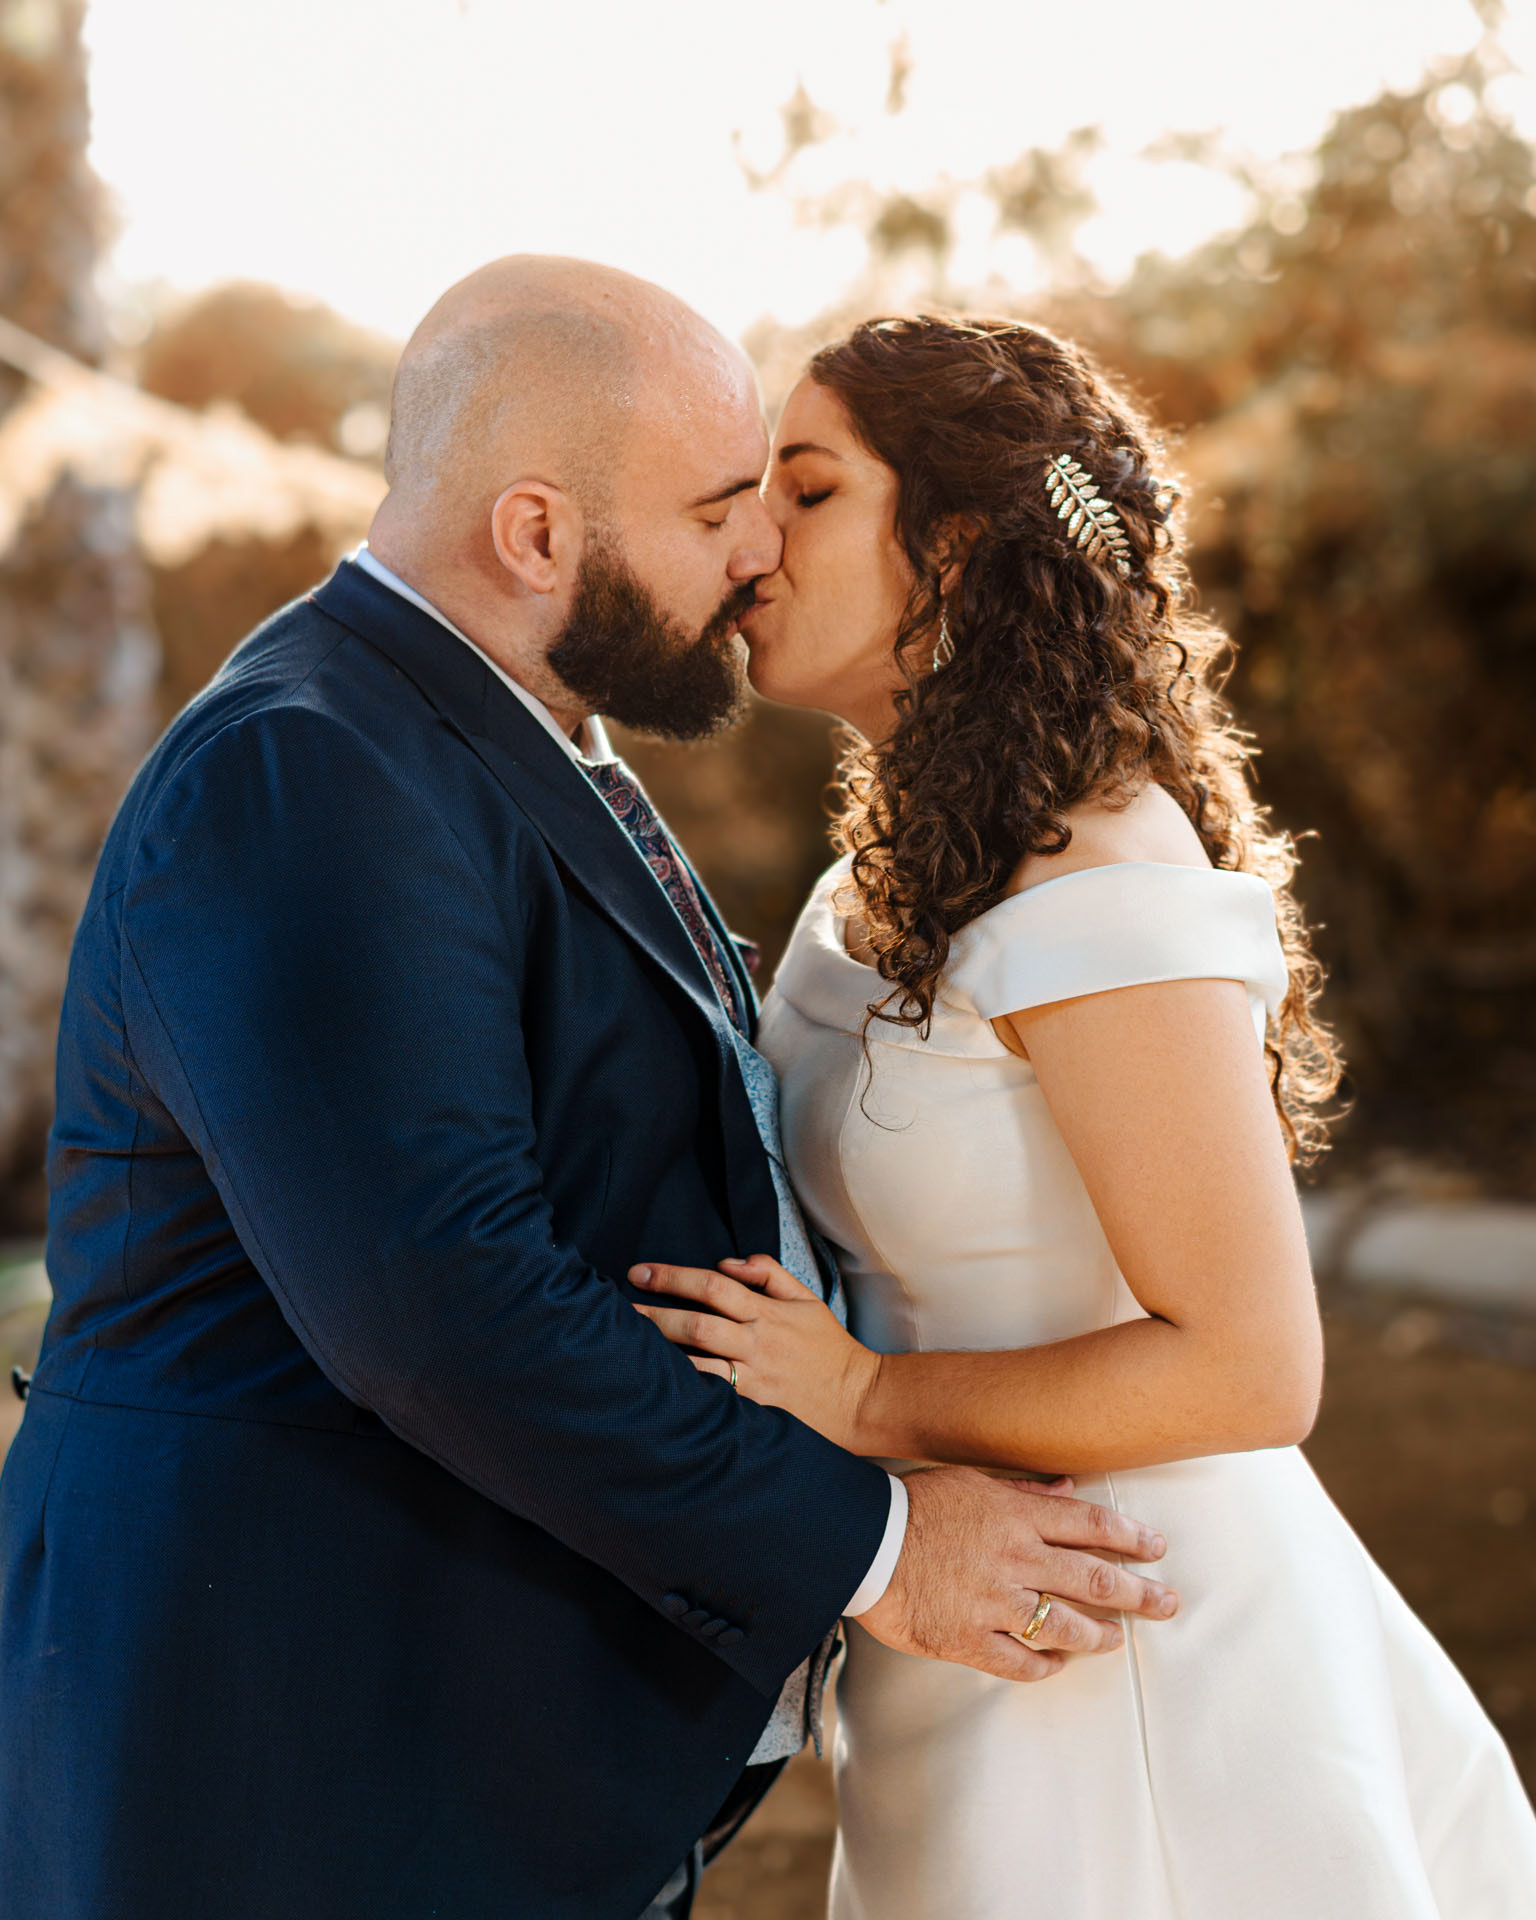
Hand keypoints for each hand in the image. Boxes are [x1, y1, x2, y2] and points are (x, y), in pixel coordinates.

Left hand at [629, 1254, 880, 1452]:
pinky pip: (712, 1400)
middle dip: (653, 1315)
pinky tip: (654, 1391)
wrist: (862, 1399)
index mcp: (767, 1313)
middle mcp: (758, 1344)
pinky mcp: (754, 1414)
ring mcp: (755, 1381)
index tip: (638, 1273)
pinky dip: (684, 1393)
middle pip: (696, 1323)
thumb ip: (767, 1273)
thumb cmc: (830, 1349)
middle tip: (618, 1310)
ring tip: (624, 1351)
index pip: (712, 1284)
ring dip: (660, 1357)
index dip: (671, 1276)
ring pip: (698, 1365)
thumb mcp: (806, 1298)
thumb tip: (727, 1261)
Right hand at [858, 1466, 1178, 1681]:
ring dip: (1099, 1635)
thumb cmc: (917, 1505)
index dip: (1131, 1539)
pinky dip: (1045, 1665)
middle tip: (1168, 1603)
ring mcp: (995, 1604)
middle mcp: (1016, 1560)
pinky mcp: (970, 1639)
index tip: (1157, 1549)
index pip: (1091, 1526)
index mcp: (1017, 1517)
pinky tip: (1058, 1663)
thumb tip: (1069, 1489)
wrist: (863, 1542)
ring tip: (1118, 1639)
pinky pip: (1020, 1662)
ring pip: (1066, 1626)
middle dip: (1138, 1593)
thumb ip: (1025, 1492)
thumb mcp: (973, 1482)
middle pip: (1094, 1579)